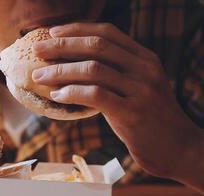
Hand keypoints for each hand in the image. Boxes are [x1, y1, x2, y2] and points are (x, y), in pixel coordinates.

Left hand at [32, 23, 203, 189]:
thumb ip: (114, 72)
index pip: (107, 33)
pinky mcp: (132, 112)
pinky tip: (56, 96)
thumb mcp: (136, 86)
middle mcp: (144, 68)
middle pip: (95, 46)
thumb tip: (72, 66)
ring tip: (38, 76)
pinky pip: (95, 95)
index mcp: (144, 58)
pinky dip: (71, 92)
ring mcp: (140, 89)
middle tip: (37, 50)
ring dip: (59, 71)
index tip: (52, 32)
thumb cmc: (147, 117)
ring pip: (92, 69)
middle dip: (61, 46)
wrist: (176, 147)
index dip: (77, 29)